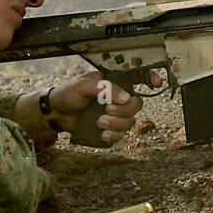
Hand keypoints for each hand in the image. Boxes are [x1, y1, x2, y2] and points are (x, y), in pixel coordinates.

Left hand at [47, 70, 161, 144]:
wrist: (56, 113)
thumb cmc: (68, 93)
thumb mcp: (84, 85)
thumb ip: (105, 88)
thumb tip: (125, 98)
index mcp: (114, 82)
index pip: (138, 77)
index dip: (151, 78)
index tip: (156, 83)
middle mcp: (118, 98)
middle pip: (137, 104)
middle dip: (125, 110)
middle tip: (107, 109)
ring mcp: (115, 114)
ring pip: (131, 121)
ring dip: (116, 123)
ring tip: (99, 121)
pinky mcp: (110, 129)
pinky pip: (121, 135)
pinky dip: (113, 136)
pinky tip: (102, 133)